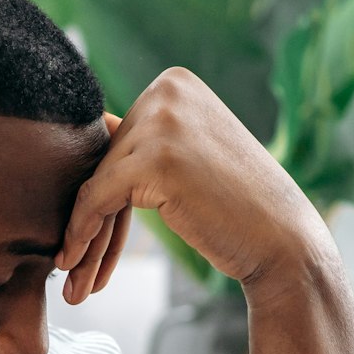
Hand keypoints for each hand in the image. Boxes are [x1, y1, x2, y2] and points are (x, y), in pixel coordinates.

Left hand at [57, 66, 335, 300]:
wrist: (283, 239)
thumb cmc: (238, 205)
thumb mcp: (189, 152)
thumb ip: (145, 137)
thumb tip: (95, 123)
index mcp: (175, 81)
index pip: (119, 138)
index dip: (104, 190)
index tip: (88, 233)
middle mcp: (167, 89)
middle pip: (106, 160)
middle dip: (93, 215)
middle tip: (72, 263)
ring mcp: (162, 121)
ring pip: (98, 182)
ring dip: (85, 233)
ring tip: (70, 273)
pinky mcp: (154, 160)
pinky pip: (97, 198)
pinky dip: (82, 232)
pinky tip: (71, 261)